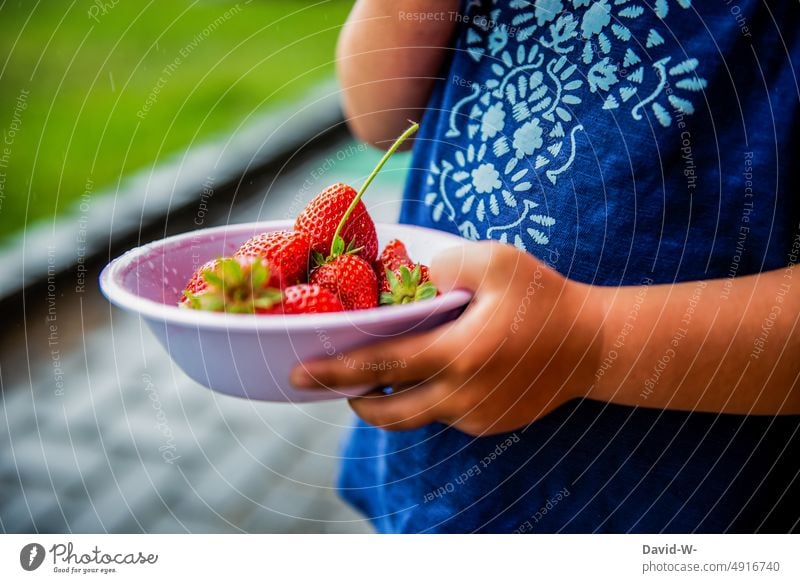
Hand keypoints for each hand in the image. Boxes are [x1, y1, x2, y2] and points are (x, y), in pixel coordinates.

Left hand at [290, 241, 604, 435]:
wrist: (595, 344)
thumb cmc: (544, 298)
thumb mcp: (496, 261)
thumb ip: (445, 264)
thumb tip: (409, 278)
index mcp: (461, 354)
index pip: (382, 366)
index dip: (336, 371)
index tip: (300, 373)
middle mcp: (463, 395)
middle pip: (387, 411)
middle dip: (350, 398)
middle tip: (327, 382)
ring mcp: (475, 417)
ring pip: (413, 415)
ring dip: (386, 399)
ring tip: (371, 376)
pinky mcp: (486, 425)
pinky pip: (440, 414)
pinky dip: (423, 397)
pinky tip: (427, 371)